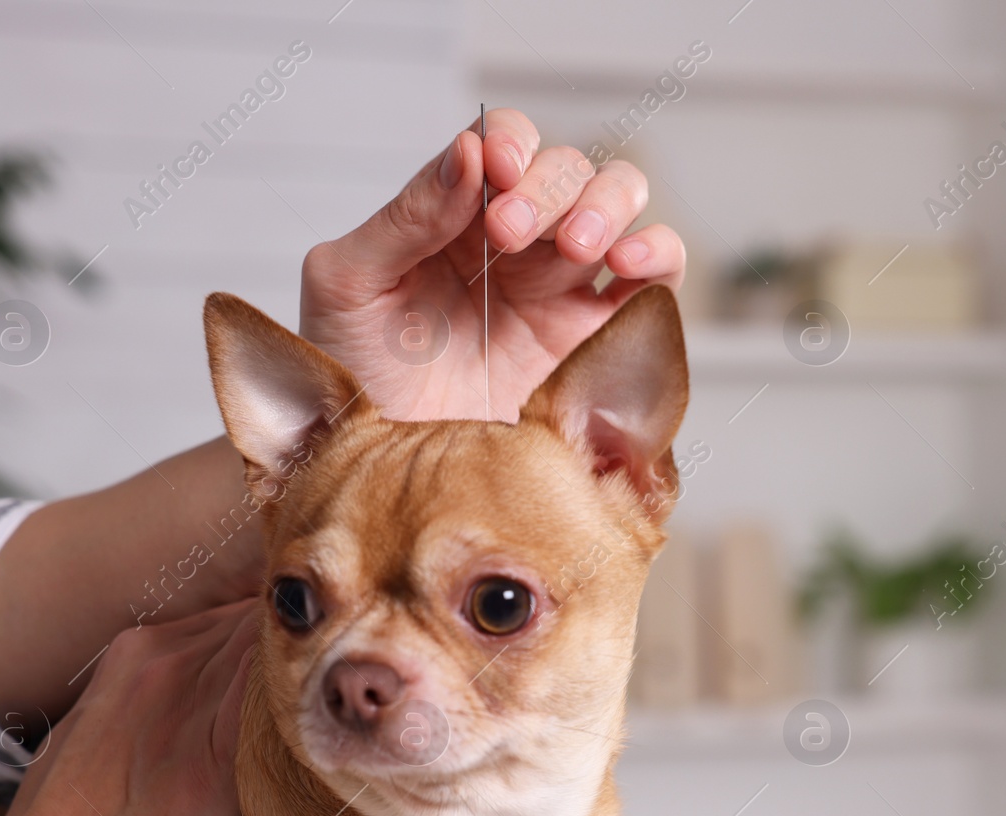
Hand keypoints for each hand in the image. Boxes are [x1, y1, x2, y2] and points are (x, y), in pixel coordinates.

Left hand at [298, 108, 685, 420]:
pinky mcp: (600, 342)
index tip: (494, 172)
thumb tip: (468, 153)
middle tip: (509, 234)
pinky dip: (656, 256)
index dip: (510, 145)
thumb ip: (404, 217)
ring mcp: (562, 291)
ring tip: (579, 246)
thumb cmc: (353, 382)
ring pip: (620, 206)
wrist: (384, 481)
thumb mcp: (349, 286)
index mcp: (455, 218)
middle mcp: (517, 246)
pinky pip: (654, 282)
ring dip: (608, 207)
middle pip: (569, 170)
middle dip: (550, 187)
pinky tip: (626, 268)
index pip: (503, 146)